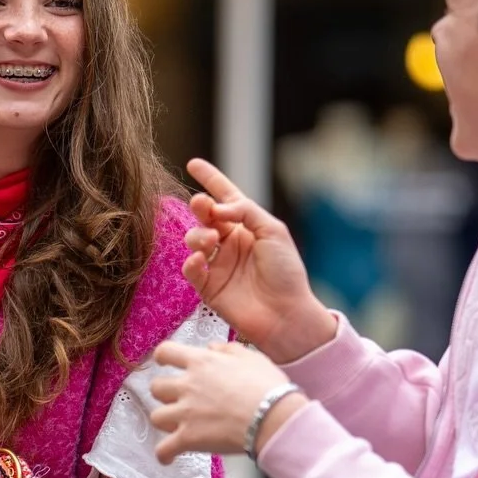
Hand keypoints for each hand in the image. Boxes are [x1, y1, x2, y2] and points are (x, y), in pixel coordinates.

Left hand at [149, 338, 305, 459]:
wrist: (272, 415)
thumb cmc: (267, 386)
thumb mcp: (250, 356)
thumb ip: (227, 350)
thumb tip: (212, 349)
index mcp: (201, 362)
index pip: (166, 352)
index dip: (163, 358)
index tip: (165, 363)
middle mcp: (187, 385)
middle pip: (157, 387)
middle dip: (164, 393)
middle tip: (177, 398)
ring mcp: (185, 412)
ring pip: (156, 417)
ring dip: (164, 421)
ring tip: (175, 426)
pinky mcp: (188, 438)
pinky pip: (163, 449)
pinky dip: (164, 454)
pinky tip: (169, 457)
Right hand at [182, 158, 336, 363]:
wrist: (286, 313)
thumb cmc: (286, 272)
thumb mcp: (273, 231)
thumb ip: (246, 211)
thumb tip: (218, 206)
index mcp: (248, 227)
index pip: (225, 197)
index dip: (210, 179)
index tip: (194, 164)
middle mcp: (230, 242)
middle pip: (206, 216)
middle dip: (201, 207)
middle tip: (203, 207)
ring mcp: (218, 264)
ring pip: (195, 239)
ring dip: (198, 235)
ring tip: (211, 241)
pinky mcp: (208, 287)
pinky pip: (191, 269)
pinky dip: (191, 262)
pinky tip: (199, 261)